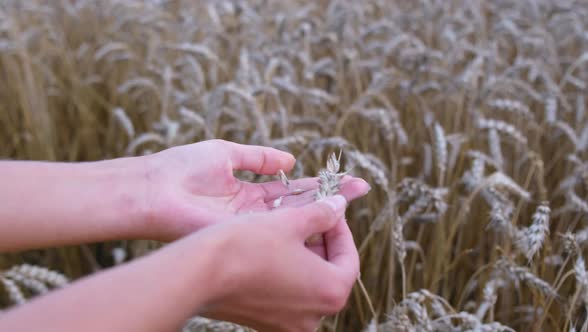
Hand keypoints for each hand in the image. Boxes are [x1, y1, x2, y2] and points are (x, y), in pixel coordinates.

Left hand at [140, 139, 369, 240]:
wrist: (152, 190)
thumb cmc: (181, 168)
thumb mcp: (227, 153)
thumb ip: (260, 158)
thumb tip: (291, 159)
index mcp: (248, 192)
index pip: (292, 189)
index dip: (318, 183)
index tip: (344, 177)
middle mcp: (254, 212)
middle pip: (299, 204)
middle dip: (330, 196)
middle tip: (361, 189)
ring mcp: (251, 225)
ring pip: (293, 217)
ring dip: (323, 207)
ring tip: (352, 198)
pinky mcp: (244, 233)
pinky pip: (278, 225)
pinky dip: (302, 218)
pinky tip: (325, 211)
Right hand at [195, 195, 358, 331]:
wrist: (197, 274)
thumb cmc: (246, 245)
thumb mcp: (290, 221)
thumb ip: (322, 214)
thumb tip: (338, 205)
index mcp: (330, 292)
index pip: (348, 257)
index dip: (341, 229)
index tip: (330, 209)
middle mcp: (314, 317)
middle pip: (330, 272)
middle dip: (323, 241)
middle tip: (311, 215)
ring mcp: (288, 324)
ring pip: (308, 283)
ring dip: (304, 255)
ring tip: (289, 228)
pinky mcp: (266, 323)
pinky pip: (287, 294)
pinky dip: (286, 271)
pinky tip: (271, 248)